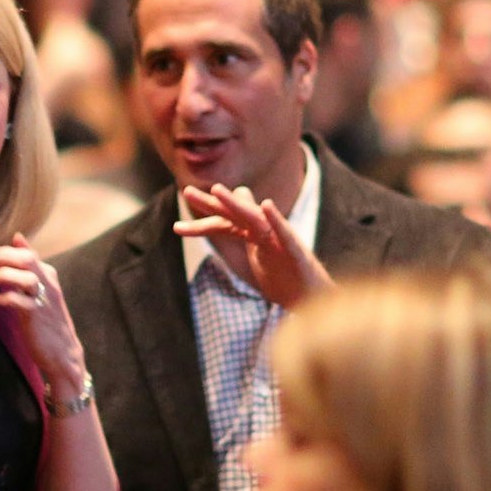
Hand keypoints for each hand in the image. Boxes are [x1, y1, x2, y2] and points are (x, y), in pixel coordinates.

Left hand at [0, 235, 84, 397]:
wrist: (63, 351)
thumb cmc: (46, 319)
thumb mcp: (38, 286)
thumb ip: (27, 265)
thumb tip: (16, 237)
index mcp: (47, 273)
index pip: (23, 252)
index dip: (1, 254)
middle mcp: (47, 282)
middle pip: (25, 259)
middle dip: (1, 258)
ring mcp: (43, 299)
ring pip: (26, 277)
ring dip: (3, 275)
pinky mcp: (37, 316)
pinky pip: (22, 302)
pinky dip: (7, 298)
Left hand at [173, 185, 333, 310]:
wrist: (314, 299)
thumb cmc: (287, 277)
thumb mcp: (258, 256)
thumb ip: (243, 236)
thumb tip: (229, 221)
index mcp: (254, 237)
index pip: (224, 226)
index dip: (201, 225)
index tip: (176, 228)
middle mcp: (265, 233)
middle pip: (235, 214)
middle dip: (212, 204)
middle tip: (186, 193)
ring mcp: (280, 240)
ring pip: (255, 218)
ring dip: (237, 204)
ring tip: (218, 191)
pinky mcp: (295, 251)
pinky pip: (285, 233)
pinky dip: (276, 220)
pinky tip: (267, 206)